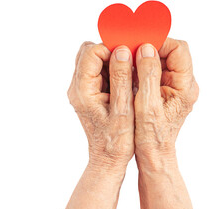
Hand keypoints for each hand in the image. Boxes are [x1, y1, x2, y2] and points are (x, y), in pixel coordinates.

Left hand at [67, 42, 133, 171]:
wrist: (108, 159)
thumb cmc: (116, 140)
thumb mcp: (123, 109)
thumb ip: (121, 78)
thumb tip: (121, 51)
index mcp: (83, 90)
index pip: (91, 52)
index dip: (111, 50)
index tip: (129, 57)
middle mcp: (78, 88)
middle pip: (88, 53)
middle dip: (110, 53)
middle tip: (129, 64)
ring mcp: (82, 90)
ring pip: (93, 61)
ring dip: (112, 62)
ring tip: (129, 75)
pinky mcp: (89, 93)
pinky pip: (98, 72)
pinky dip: (112, 71)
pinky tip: (126, 83)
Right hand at [134, 38, 198, 167]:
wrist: (153, 156)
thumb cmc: (151, 137)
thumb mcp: (147, 106)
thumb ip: (148, 75)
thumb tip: (146, 48)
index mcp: (185, 87)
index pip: (178, 49)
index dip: (159, 42)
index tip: (138, 45)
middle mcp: (183, 85)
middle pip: (170, 53)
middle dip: (149, 49)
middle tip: (129, 51)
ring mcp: (174, 88)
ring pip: (161, 60)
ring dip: (143, 59)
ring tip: (126, 62)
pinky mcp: (164, 91)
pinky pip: (154, 71)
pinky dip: (141, 68)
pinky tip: (128, 73)